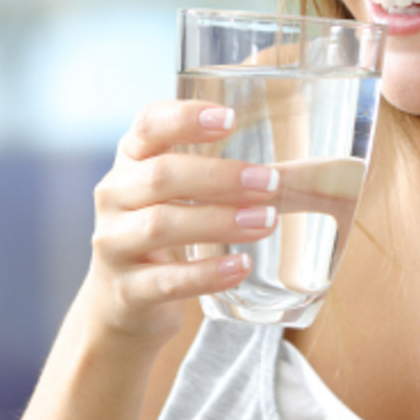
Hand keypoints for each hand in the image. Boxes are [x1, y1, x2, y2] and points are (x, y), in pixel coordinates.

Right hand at [85, 100, 280, 346]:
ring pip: (161, 225)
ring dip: (219, 221)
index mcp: (132, 159)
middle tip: (271, 181)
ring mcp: (114, 244)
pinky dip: (206, 273)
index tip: (230, 118)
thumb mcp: (180, 187)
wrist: (124, 301)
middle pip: (162, 175)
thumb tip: (304, 144)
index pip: (149, 125)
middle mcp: (116, 195)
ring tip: (267, 221)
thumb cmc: (168, 224)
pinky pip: (166, 281)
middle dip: (220, 176)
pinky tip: (240, 266)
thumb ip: (220, 160)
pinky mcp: (126, 290)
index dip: (185, 118)